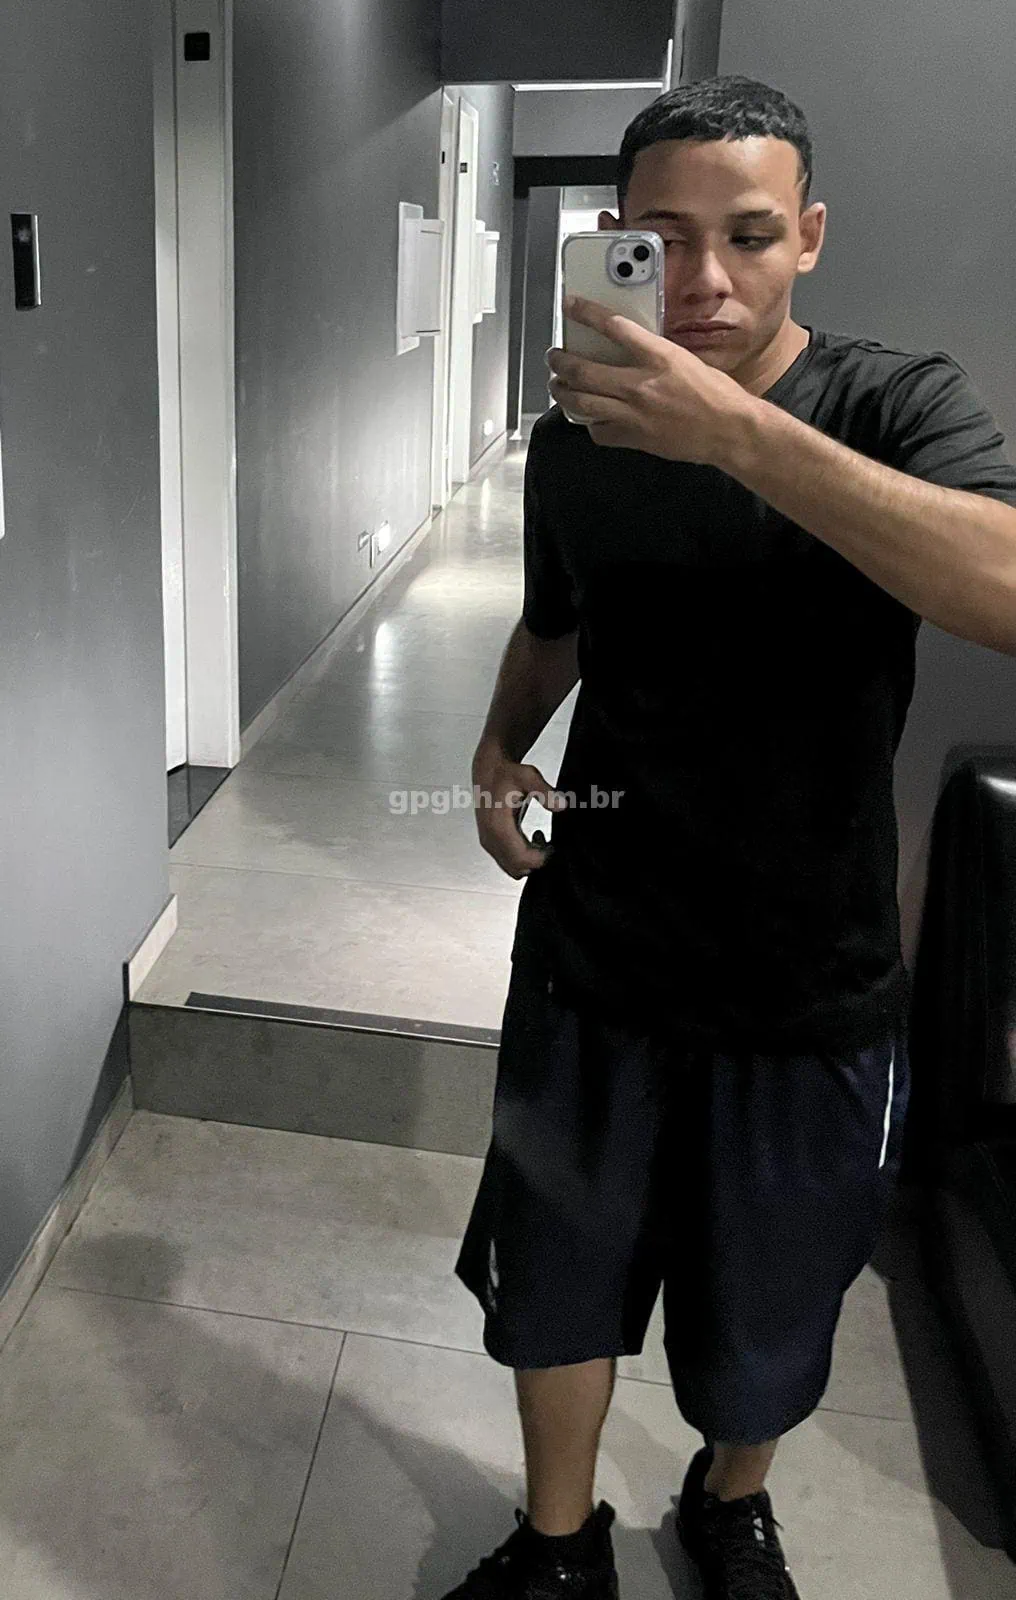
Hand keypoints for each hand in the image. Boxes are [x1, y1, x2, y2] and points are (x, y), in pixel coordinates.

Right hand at [472, 748, 565, 879]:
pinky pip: (507, 861)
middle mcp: (490, 838)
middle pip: (517, 869)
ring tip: (541, 840)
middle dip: (536, 861)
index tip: (553, 846)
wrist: (488, 770)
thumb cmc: (506, 773)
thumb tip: (562, 805)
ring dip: (529, 860)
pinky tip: (531, 839)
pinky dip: (521, 857)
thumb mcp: (528, 777)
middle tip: (549, 844)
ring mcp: (488, 842)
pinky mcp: (490, 842)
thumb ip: (545, 792)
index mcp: (497, 826)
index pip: (521, 859)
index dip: (541, 858)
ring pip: (511, 869)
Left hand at [547, 294, 750, 464]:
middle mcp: (640, 384)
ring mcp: (634, 413)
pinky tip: (589, 416)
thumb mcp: (686, 360)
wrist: (728, 430)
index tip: (570, 306)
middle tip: (554, 357)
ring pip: (581, 402)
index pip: (613, 327)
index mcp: (658, 357)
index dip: (586, 313)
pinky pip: (599, 430)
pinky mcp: (634, 437)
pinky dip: (590, 423)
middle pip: (583, 370)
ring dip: (562, 392)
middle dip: (560, 361)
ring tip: (558, 385)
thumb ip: (656, 354)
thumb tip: (633, 349)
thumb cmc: (716, 394)